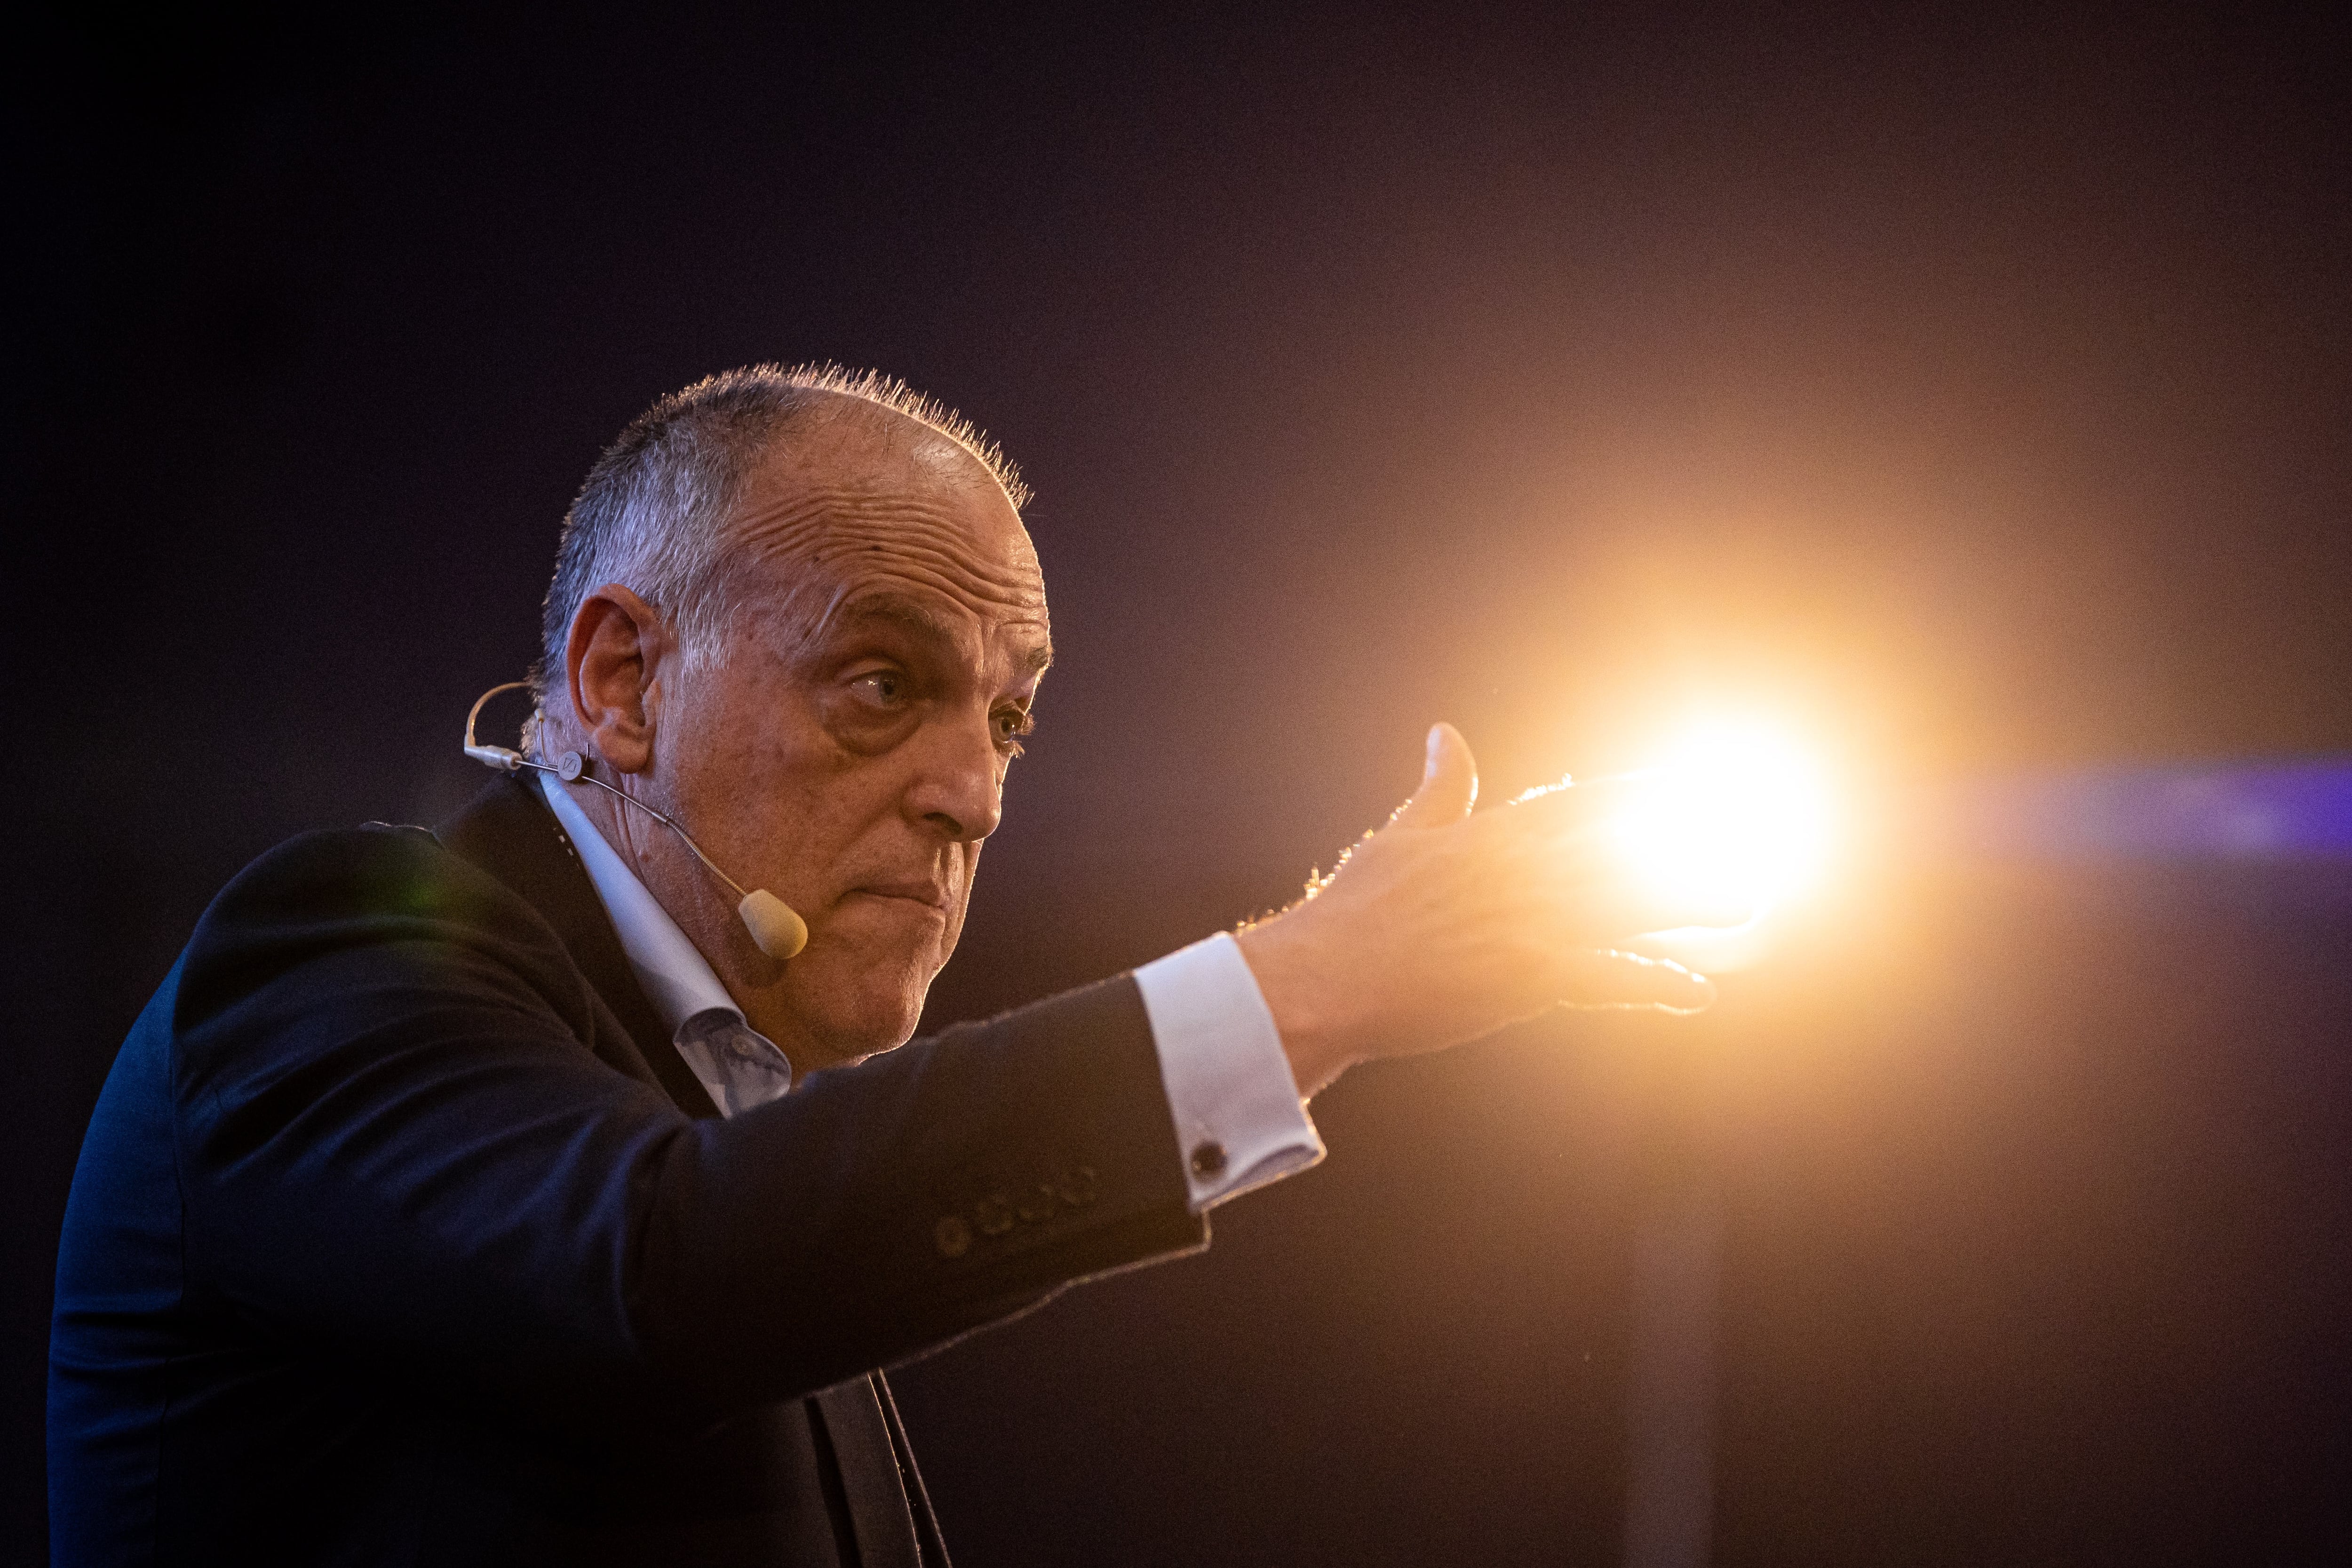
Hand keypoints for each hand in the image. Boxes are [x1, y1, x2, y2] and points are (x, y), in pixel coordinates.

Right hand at [1233, 723, 1742, 1096]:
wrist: (1323, 978)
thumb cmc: (1355, 912)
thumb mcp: (1400, 837)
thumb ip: (1440, 790)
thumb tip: (1445, 734)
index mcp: (1494, 837)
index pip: (1582, 802)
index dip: (1640, 792)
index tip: (1690, 782)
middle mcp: (1522, 874)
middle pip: (1622, 850)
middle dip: (1687, 842)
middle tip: (1748, 835)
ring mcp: (1529, 927)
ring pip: (1628, 908)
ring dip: (1690, 904)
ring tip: (1748, 901)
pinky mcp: (1527, 981)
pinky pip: (1607, 981)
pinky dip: (1652, 983)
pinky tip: (1696, 991)